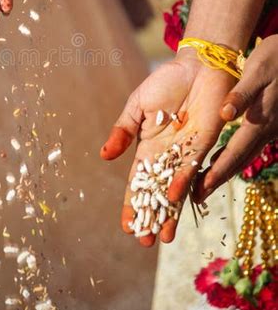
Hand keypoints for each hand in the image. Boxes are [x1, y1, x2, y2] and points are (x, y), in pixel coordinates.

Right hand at [100, 50, 234, 246]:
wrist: (197, 66)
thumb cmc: (165, 83)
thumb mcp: (136, 107)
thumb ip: (122, 131)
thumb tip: (104, 156)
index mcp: (148, 148)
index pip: (139, 183)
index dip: (133, 204)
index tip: (127, 226)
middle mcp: (167, 156)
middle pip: (158, 193)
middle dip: (151, 218)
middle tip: (144, 242)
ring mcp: (186, 153)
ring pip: (176, 189)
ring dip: (170, 213)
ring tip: (163, 236)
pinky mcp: (204, 144)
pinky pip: (191, 167)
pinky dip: (182, 182)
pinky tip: (176, 198)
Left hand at [194, 35, 277, 200]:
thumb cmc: (276, 58)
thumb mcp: (258, 70)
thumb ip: (242, 93)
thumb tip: (226, 113)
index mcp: (261, 121)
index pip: (235, 153)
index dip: (216, 173)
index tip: (198, 191)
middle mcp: (267, 130)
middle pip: (238, 161)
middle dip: (216, 180)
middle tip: (194, 198)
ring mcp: (270, 129)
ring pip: (244, 156)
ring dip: (224, 171)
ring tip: (203, 184)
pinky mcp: (269, 123)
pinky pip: (249, 146)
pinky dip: (233, 156)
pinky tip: (219, 158)